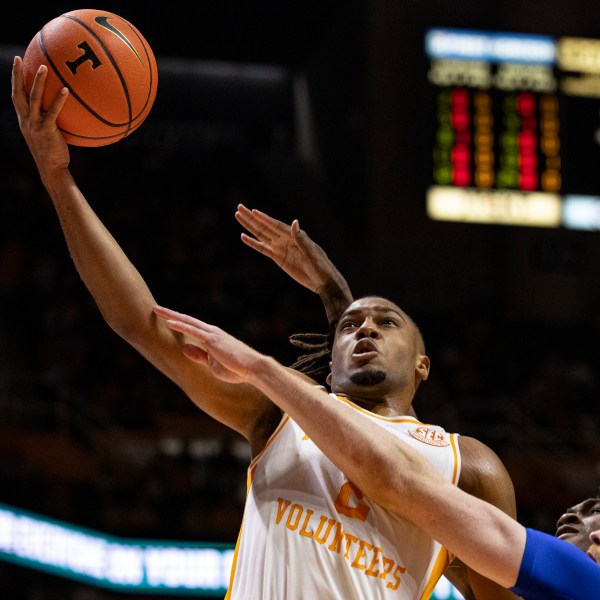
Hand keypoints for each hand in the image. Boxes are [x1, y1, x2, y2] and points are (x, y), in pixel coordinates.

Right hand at [11, 56, 70, 176]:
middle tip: (19, 58)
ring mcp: (34, 125)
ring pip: (33, 99)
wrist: (51, 169)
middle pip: (18, 93)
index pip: (16, 96)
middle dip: (17, 75)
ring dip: (38, 82)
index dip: (15, 80)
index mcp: (24, 120)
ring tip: (44, 67)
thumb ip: (50, 121)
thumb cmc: (53, 153)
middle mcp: (26, 120)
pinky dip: (58, 100)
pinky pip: (52, 112)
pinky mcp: (45, 131)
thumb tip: (63, 110)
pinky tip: (66, 90)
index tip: (17, 64)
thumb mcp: (47, 134)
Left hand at [153, 304, 262, 384]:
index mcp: (212, 338)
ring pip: (188, 322)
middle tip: (156, 308)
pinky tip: (169, 322)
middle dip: (170, 314)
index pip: (191, 327)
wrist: (253, 368)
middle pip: (187, 320)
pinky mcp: (213, 340)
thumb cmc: (236, 368)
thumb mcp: (212, 363)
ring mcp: (212, 335)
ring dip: (171, 316)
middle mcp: (211, 332)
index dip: (177, 321)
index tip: (165, 318)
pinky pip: (193, 331)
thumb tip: (184, 348)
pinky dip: (181, 326)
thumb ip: (199, 355)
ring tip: (156, 310)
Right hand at [235, 204, 352, 324]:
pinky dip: (253, 243)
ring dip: (250, 226)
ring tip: (238, 216)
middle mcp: (285, 239)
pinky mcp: (278, 258)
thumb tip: (295, 223)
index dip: (264, 218)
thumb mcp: (312, 254)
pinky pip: (263, 249)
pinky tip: (244, 237)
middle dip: (252, 218)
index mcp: (295, 235)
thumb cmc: (321, 267)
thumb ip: (302, 239)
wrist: (323, 281)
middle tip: (239, 207)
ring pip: (262, 235)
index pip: (276, 225)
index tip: (252, 211)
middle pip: (265, 226)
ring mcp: (281, 248)